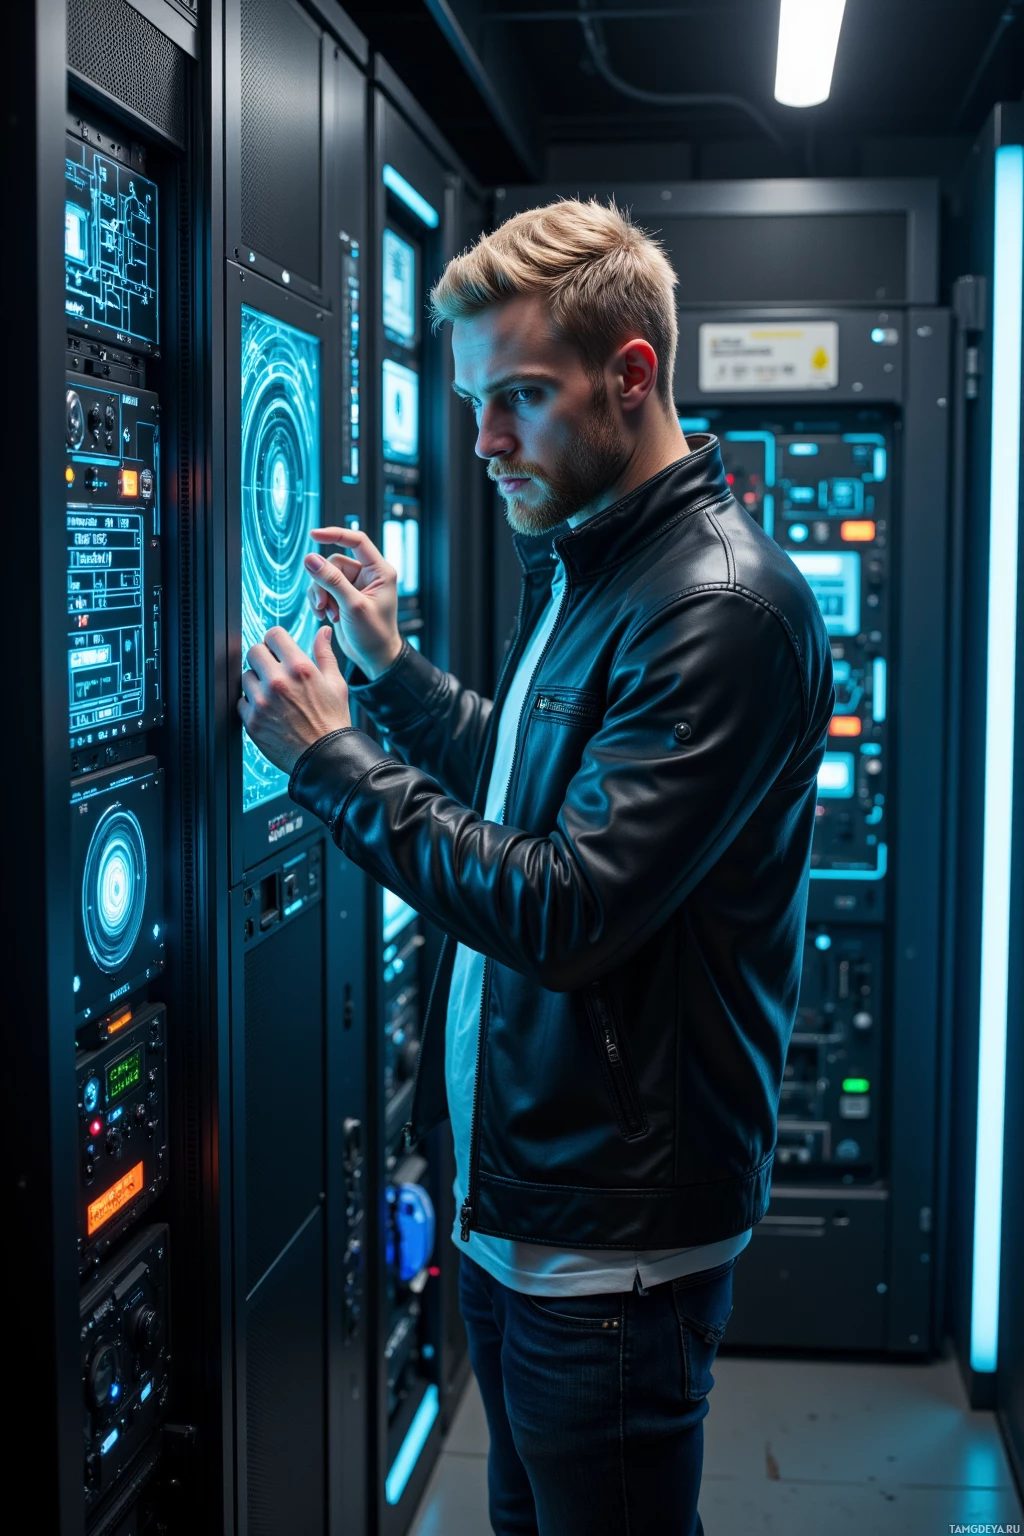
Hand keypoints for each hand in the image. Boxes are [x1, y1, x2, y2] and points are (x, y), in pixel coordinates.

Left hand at [237, 624, 350, 775]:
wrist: (325, 758)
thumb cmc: (333, 721)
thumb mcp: (336, 684)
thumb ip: (325, 654)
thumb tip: (323, 631)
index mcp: (299, 668)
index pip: (273, 634)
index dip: (276, 640)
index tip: (278, 649)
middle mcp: (278, 681)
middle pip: (253, 651)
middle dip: (263, 658)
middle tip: (273, 671)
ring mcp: (262, 702)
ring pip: (245, 676)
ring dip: (256, 682)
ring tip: (273, 695)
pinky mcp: (252, 721)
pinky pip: (241, 701)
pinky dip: (251, 704)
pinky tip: (268, 711)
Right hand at [304, 526, 402, 679]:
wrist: (374, 657)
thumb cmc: (373, 634)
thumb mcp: (352, 606)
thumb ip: (332, 581)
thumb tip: (310, 559)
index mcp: (379, 571)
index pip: (357, 541)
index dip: (335, 534)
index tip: (314, 534)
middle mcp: (367, 574)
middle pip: (333, 563)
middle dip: (323, 583)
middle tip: (322, 605)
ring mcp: (354, 585)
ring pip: (324, 576)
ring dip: (320, 595)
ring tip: (325, 614)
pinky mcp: (342, 596)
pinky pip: (322, 589)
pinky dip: (319, 601)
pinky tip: (324, 616)